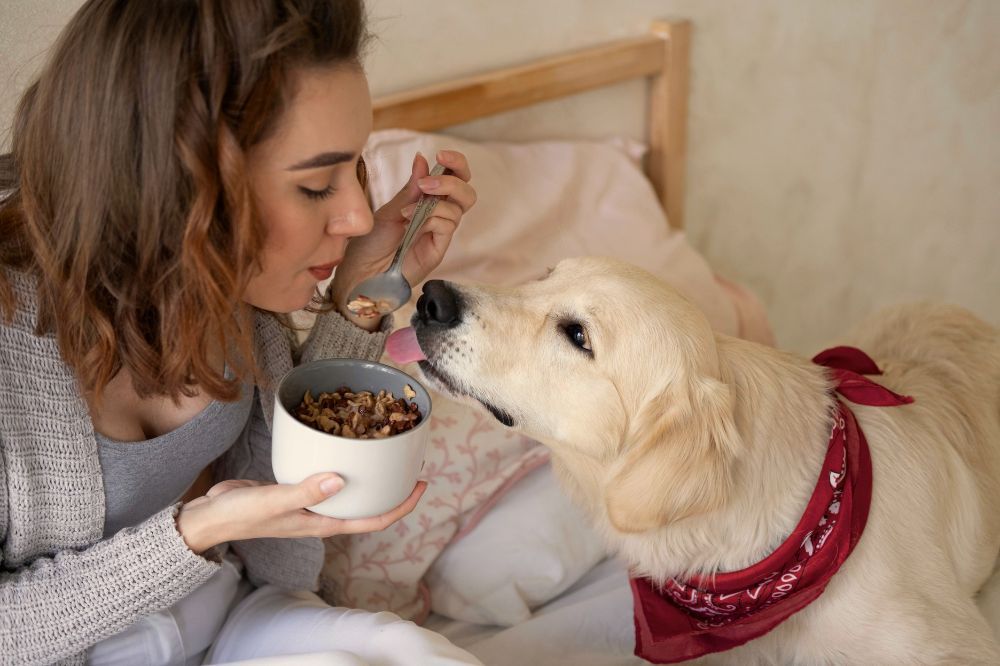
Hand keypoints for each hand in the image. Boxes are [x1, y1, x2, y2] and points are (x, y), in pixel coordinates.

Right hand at [176, 473, 427, 553]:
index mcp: (323, 524)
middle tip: (410, 463)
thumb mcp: (275, 500)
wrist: (212, 516)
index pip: (373, 520)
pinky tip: (345, 448)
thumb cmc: (242, 514)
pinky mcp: (297, 488)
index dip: (400, 506)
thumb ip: (306, 491)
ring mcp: (311, 503)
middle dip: (392, 489)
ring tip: (386, 453)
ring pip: (350, 492)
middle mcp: (322, 516)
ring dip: (370, 477)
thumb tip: (339, 480)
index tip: (421, 486)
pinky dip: (343, 466)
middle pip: (368, 506)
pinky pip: (329, 478)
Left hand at [330, 149, 475, 326]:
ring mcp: (440, 233)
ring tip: (406, 210)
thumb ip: (409, 189)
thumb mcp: (389, 209)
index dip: (456, 164)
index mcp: (427, 201)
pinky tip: (409, 223)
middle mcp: (438, 215)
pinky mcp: (439, 248)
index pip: (455, 178)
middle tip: (427, 183)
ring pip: (459, 207)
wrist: (361, 273)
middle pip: (467, 192)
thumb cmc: (370, 243)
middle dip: (452, 180)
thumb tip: (422, 158)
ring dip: (434, 201)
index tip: (441, 155)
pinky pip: (448, 225)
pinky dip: (431, 218)